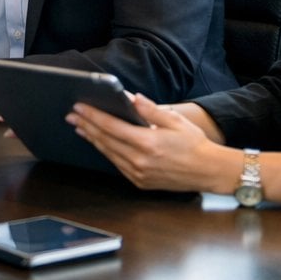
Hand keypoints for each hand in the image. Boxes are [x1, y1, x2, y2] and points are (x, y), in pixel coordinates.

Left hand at [67, 94, 235, 191]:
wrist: (209, 171)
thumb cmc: (194, 143)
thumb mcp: (175, 120)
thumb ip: (150, 109)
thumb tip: (130, 97)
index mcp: (148, 142)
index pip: (111, 126)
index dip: (93, 115)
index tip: (79, 107)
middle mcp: (140, 160)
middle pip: (105, 140)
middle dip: (86, 125)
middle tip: (72, 115)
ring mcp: (138, 173)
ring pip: (108, 153)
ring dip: (92, 138)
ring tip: (80, 126)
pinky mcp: (140, 182)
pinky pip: (117, 164)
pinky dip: (106, 151)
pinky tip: (99, 142)